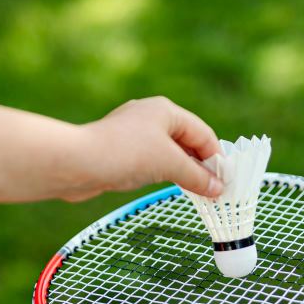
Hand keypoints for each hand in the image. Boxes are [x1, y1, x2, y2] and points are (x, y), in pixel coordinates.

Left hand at [66, 97, 224, 201]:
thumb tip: (217, 189)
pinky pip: (150, 161)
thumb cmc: (125, 154)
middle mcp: (149, 117)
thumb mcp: (169, 164)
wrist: (76, 163)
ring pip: (167, 153)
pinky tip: (167, 186)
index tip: (226, 182)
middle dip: (200, 165)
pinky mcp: (119, 151)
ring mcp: (132, 134)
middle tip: (214, 190)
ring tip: (196, 192)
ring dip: (182, 171)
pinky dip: (163, 173)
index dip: (216, 158)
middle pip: (186, 141)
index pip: (202, 133)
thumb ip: (196, 176)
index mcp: (165, 110)